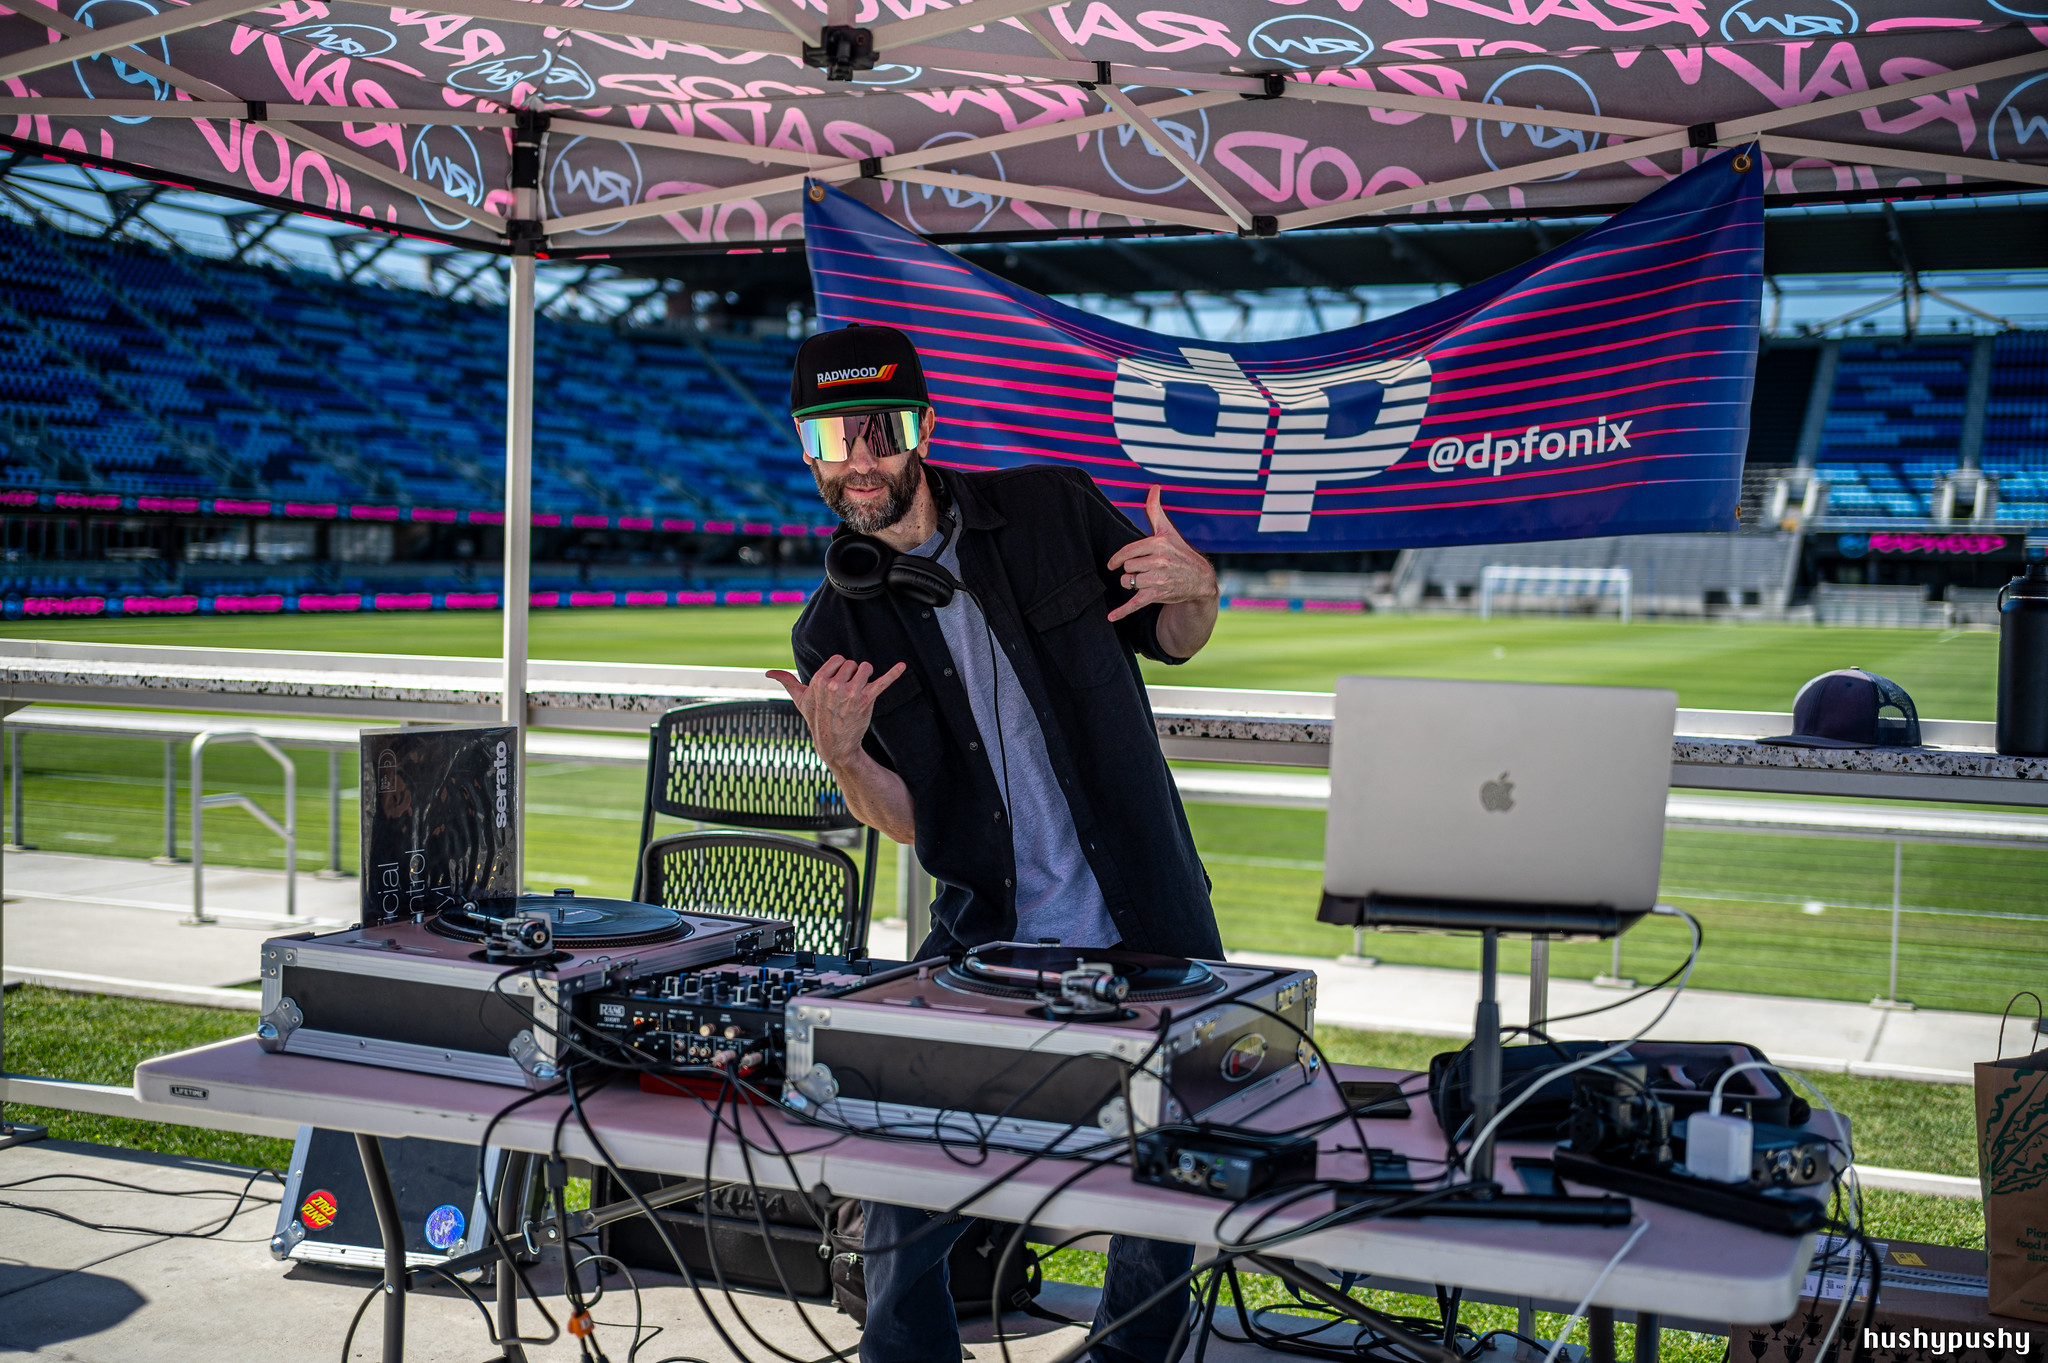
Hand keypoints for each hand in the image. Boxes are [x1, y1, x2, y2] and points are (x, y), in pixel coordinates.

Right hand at [766, 657, 907, 769]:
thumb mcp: (800, 701)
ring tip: (859, 693)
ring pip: (866, 667)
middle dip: (852, 675)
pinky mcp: (866, 699)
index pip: (838, 660)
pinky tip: (903, 666)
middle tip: (847, 694)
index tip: (838, 684)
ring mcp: (851, 691)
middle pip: (852, 663)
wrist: (835, 745)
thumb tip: (768, 673)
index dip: (840, 671)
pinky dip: (894, 673)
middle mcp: (833, 684)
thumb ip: (787, 682)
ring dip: (866, 678)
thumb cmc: (817, 720)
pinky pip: (882, 681)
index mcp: (818, 680)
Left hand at [1105, 486, 1216, 623]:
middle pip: (1127, 567)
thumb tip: (1154, 487)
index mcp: (1158, 543)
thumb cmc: (1180, 552)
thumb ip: (1156, 510)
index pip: (1128, 552)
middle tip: (1146, 571)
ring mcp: (1158, 579)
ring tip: (1146, 581)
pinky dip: (1122, 612)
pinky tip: (1110, 617)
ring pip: (1128, 582)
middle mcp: (1159, 561)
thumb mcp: (1168, 530)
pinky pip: (1135, 603)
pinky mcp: (1158, 595)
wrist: (1200, 579)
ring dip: (1132, 584)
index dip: (1117, 559)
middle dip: (1132, 570)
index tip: (1112, 564)